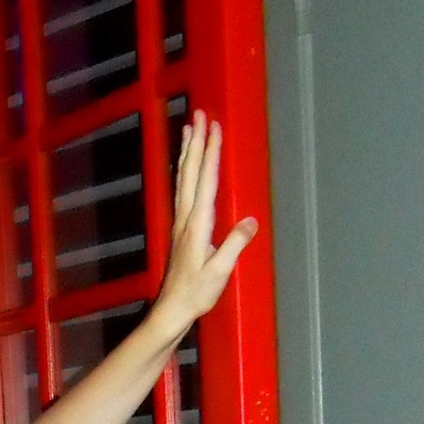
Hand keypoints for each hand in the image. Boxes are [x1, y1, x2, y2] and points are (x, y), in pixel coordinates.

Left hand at [154, 110, 257, 335]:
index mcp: (198, 224)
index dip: (210, 152)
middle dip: (197, 142)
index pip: (206, 180)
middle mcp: (186, 217)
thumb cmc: (197, 293)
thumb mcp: (220, 272)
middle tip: (199, 114)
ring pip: (182, 178)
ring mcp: (180, 221)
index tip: (213, 127)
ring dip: (187, 152)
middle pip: (191, 172)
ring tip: (188, 128)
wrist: (171, 309)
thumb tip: (252, 221)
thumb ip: (234, 245)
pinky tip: (184, 165)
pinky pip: (181, 189)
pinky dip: (183, 170)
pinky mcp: (179, 227)